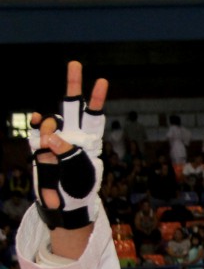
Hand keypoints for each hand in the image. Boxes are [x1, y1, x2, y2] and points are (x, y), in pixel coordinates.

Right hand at [30, 61, 107, 221]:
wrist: (64, 205)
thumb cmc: (79, 189)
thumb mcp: (80, 172)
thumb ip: (67, 153)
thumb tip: (50, 136)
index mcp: (89, 140)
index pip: (94, 116)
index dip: (97, 98)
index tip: (102, 80)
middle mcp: (73, 135)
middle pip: (73, 106)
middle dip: (73, 84)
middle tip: (75, 63)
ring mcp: (55, 139)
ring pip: (53, 119)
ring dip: (51, 124)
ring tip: (51, 143)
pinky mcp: (39, 146)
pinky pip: (37, 130)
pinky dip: (37, 124)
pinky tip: (38, 120)